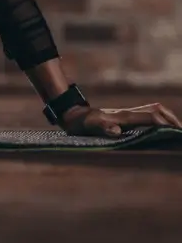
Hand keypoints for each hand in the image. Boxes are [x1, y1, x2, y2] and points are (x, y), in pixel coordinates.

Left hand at [59, 103, 181, 136]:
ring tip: (176, 129)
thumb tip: (117, 131)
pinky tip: (161, 127)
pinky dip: (159, 118)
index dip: (165, 124)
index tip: (176, 133)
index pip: (151, 117)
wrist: (73, 114)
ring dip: (167, 117)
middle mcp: (128, 112)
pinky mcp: (125, 116)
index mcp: (124, 116)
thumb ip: (102, 127)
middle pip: (156, 109)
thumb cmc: (81, 123)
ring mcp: (127, 113)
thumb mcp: (89, 126)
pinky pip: (147, 114)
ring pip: (153, 109)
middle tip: (181, 131)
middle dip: (171, 118)